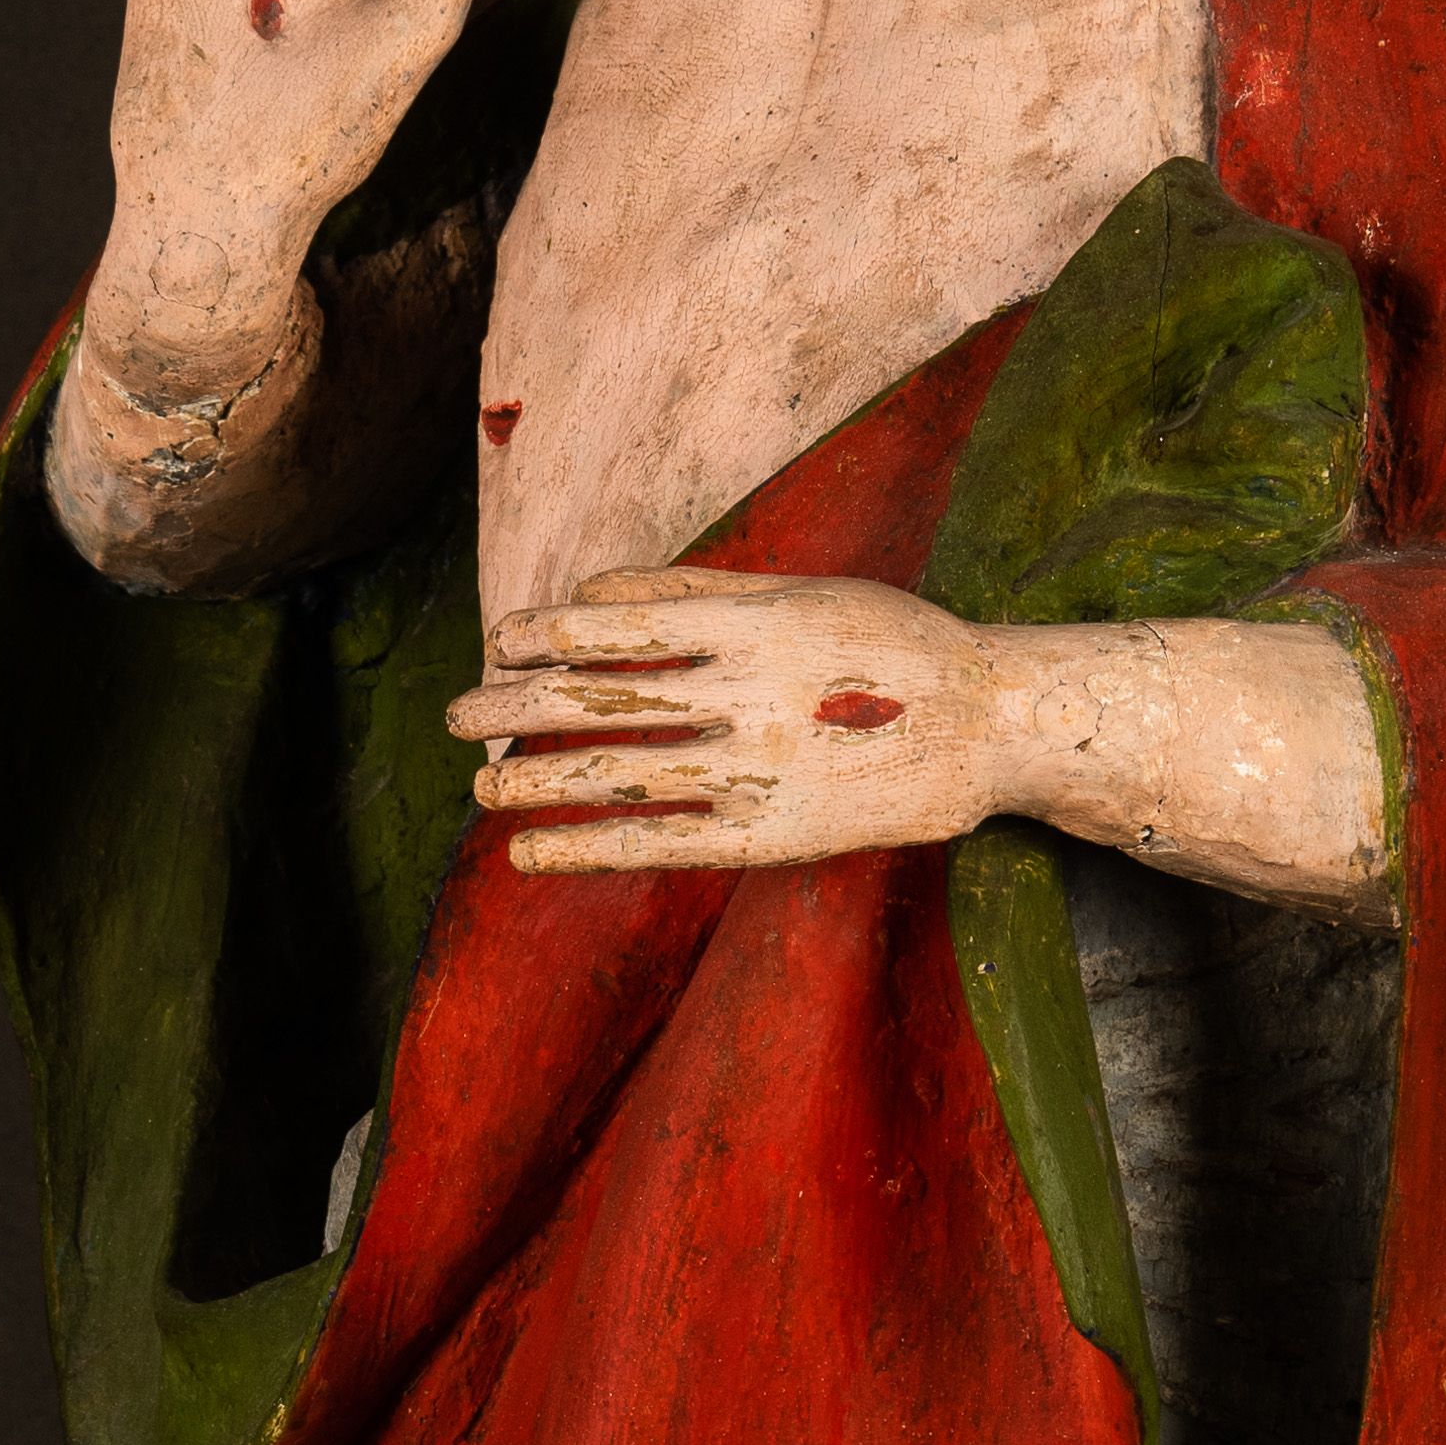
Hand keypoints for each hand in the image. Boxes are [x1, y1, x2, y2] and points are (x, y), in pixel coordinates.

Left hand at [448, 574, 1012, 868]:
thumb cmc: (897, 643)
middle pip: (600, 699)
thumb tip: (588, 593)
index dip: (544, 635)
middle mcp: (745, 692)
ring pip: (618, 773)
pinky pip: (660, 843)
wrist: (991, 725)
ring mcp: (757, 768)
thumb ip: (695, 591)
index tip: (498, 641)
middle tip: (454, 717)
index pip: (616, 626)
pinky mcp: (773, 833)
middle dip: (514, 708)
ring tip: (481, 788)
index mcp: (751, 620)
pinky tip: (530, 853)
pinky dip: (586, 847)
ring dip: (535, 782)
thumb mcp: (802, 591)